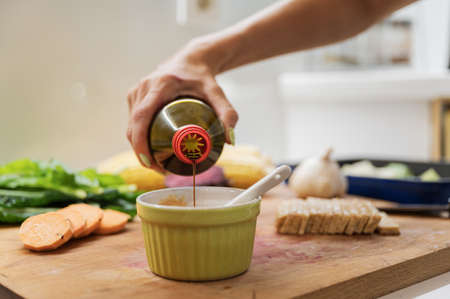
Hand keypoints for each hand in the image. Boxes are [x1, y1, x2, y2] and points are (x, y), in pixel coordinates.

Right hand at [126, 41, 237, 170]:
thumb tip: (230, 141)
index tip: (148, 162)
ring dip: (139, 147)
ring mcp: (136, 92)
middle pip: (133, 126)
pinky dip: (139, 138)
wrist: (191, 60)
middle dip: (142, 152)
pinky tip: (152, 151)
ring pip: (131, 126)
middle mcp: (143, 87)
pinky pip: (132, 121)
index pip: (141, 117)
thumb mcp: (217, 93)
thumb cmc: (203, 77)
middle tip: (161, 170)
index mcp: (160, 85)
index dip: (140, 142)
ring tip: (158, 164)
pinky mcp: (134, 96)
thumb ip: (227, 114)